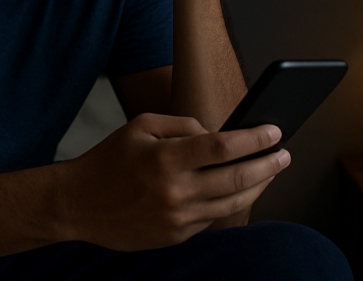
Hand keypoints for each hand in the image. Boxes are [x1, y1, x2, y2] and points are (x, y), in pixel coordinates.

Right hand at [56, 112, 289, 250]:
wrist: (78, 205)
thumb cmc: (109, 160)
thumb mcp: (141, 125)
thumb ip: (183, 125)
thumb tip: (217, 132)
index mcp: (166, 159)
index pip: (223, 147)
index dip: (254, 138)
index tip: (274, 130)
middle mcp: (175, 192)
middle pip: (236, 178)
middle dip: (268, 164)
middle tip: (285, 153)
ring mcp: (177, 218)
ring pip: (232, 204)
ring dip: (258, 186)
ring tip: (271, 171)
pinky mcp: (176, 236)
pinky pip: (212, 218)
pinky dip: (231, 203)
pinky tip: (242, 190)